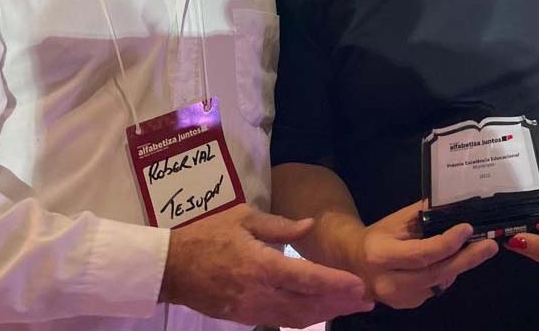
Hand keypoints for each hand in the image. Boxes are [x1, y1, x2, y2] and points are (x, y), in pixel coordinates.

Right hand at [160, 204, 372, 328]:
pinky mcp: (245, 317)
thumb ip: (280, 226)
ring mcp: (251, 310)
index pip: (306, 279)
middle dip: (339, 304)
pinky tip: (320, 310)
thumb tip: (310, 225)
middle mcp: (259, 293)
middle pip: (308, 305)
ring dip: (325, 313)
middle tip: (366, 301)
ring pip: (296, 318)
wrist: (171, 266)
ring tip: (350, 307)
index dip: (335, 285)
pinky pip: (281, 320)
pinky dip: (304, 317)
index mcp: (261, 266)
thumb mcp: (244, 218)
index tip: (359, 286)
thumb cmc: (208, 235)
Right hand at [349, 201, 498, 308]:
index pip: (421, 253)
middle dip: (466, 258)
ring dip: (460, 265)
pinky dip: (447, 274)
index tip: (467, 228)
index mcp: (381, 255)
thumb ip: (424, 215)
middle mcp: (388, 282)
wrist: (352, 262)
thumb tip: (455, 205)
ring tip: (479, 249)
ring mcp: (398, 299)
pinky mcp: (407, 305)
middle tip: (489, 245)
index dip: (447, 243)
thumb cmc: (378, 236)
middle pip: (435, 273)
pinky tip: (452, 260)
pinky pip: (435, 289)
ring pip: (438, 283)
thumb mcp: (397, 220)